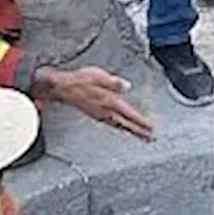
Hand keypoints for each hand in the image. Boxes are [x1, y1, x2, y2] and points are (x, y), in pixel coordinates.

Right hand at [36, 65, 154, 140]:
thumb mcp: (98, 76)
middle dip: (139, 132)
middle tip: (150, 138)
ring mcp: (100, 115)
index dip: (141, 122)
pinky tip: (121, 127)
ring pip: (119, 126)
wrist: (62, 88)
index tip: (151, 129)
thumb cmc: (79, 81)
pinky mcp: (95, 114)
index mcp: (109, 102)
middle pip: (126, 124)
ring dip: (130, 131)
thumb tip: (127, 86)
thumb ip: (114, 83)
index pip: (129, 115)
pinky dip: (120, 127)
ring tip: (140, 136)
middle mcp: (106, 112)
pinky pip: (112, 124)